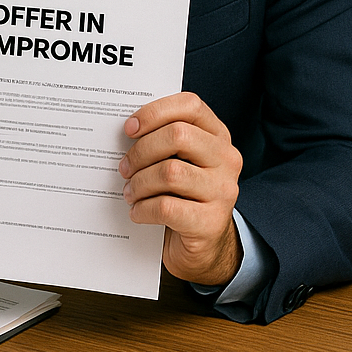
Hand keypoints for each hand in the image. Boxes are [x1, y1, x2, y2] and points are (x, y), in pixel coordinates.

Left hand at [119, 92, 242, 285]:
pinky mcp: (211, 222)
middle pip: (178, 135)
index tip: (129, 128)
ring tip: (130, 192)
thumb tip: (126, 129)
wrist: (204, 246)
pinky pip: (166, 207)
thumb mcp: (180, 161)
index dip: (155, 112)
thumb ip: (163, 141)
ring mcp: (223, 191)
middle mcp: (227, 159)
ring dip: (139, 183)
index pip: (190, 105)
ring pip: (170, 172)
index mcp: (217, 136)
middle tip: (125, 167)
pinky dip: (143, 209)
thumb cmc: (182, 196)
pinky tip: (137, 212)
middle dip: (142, 150)